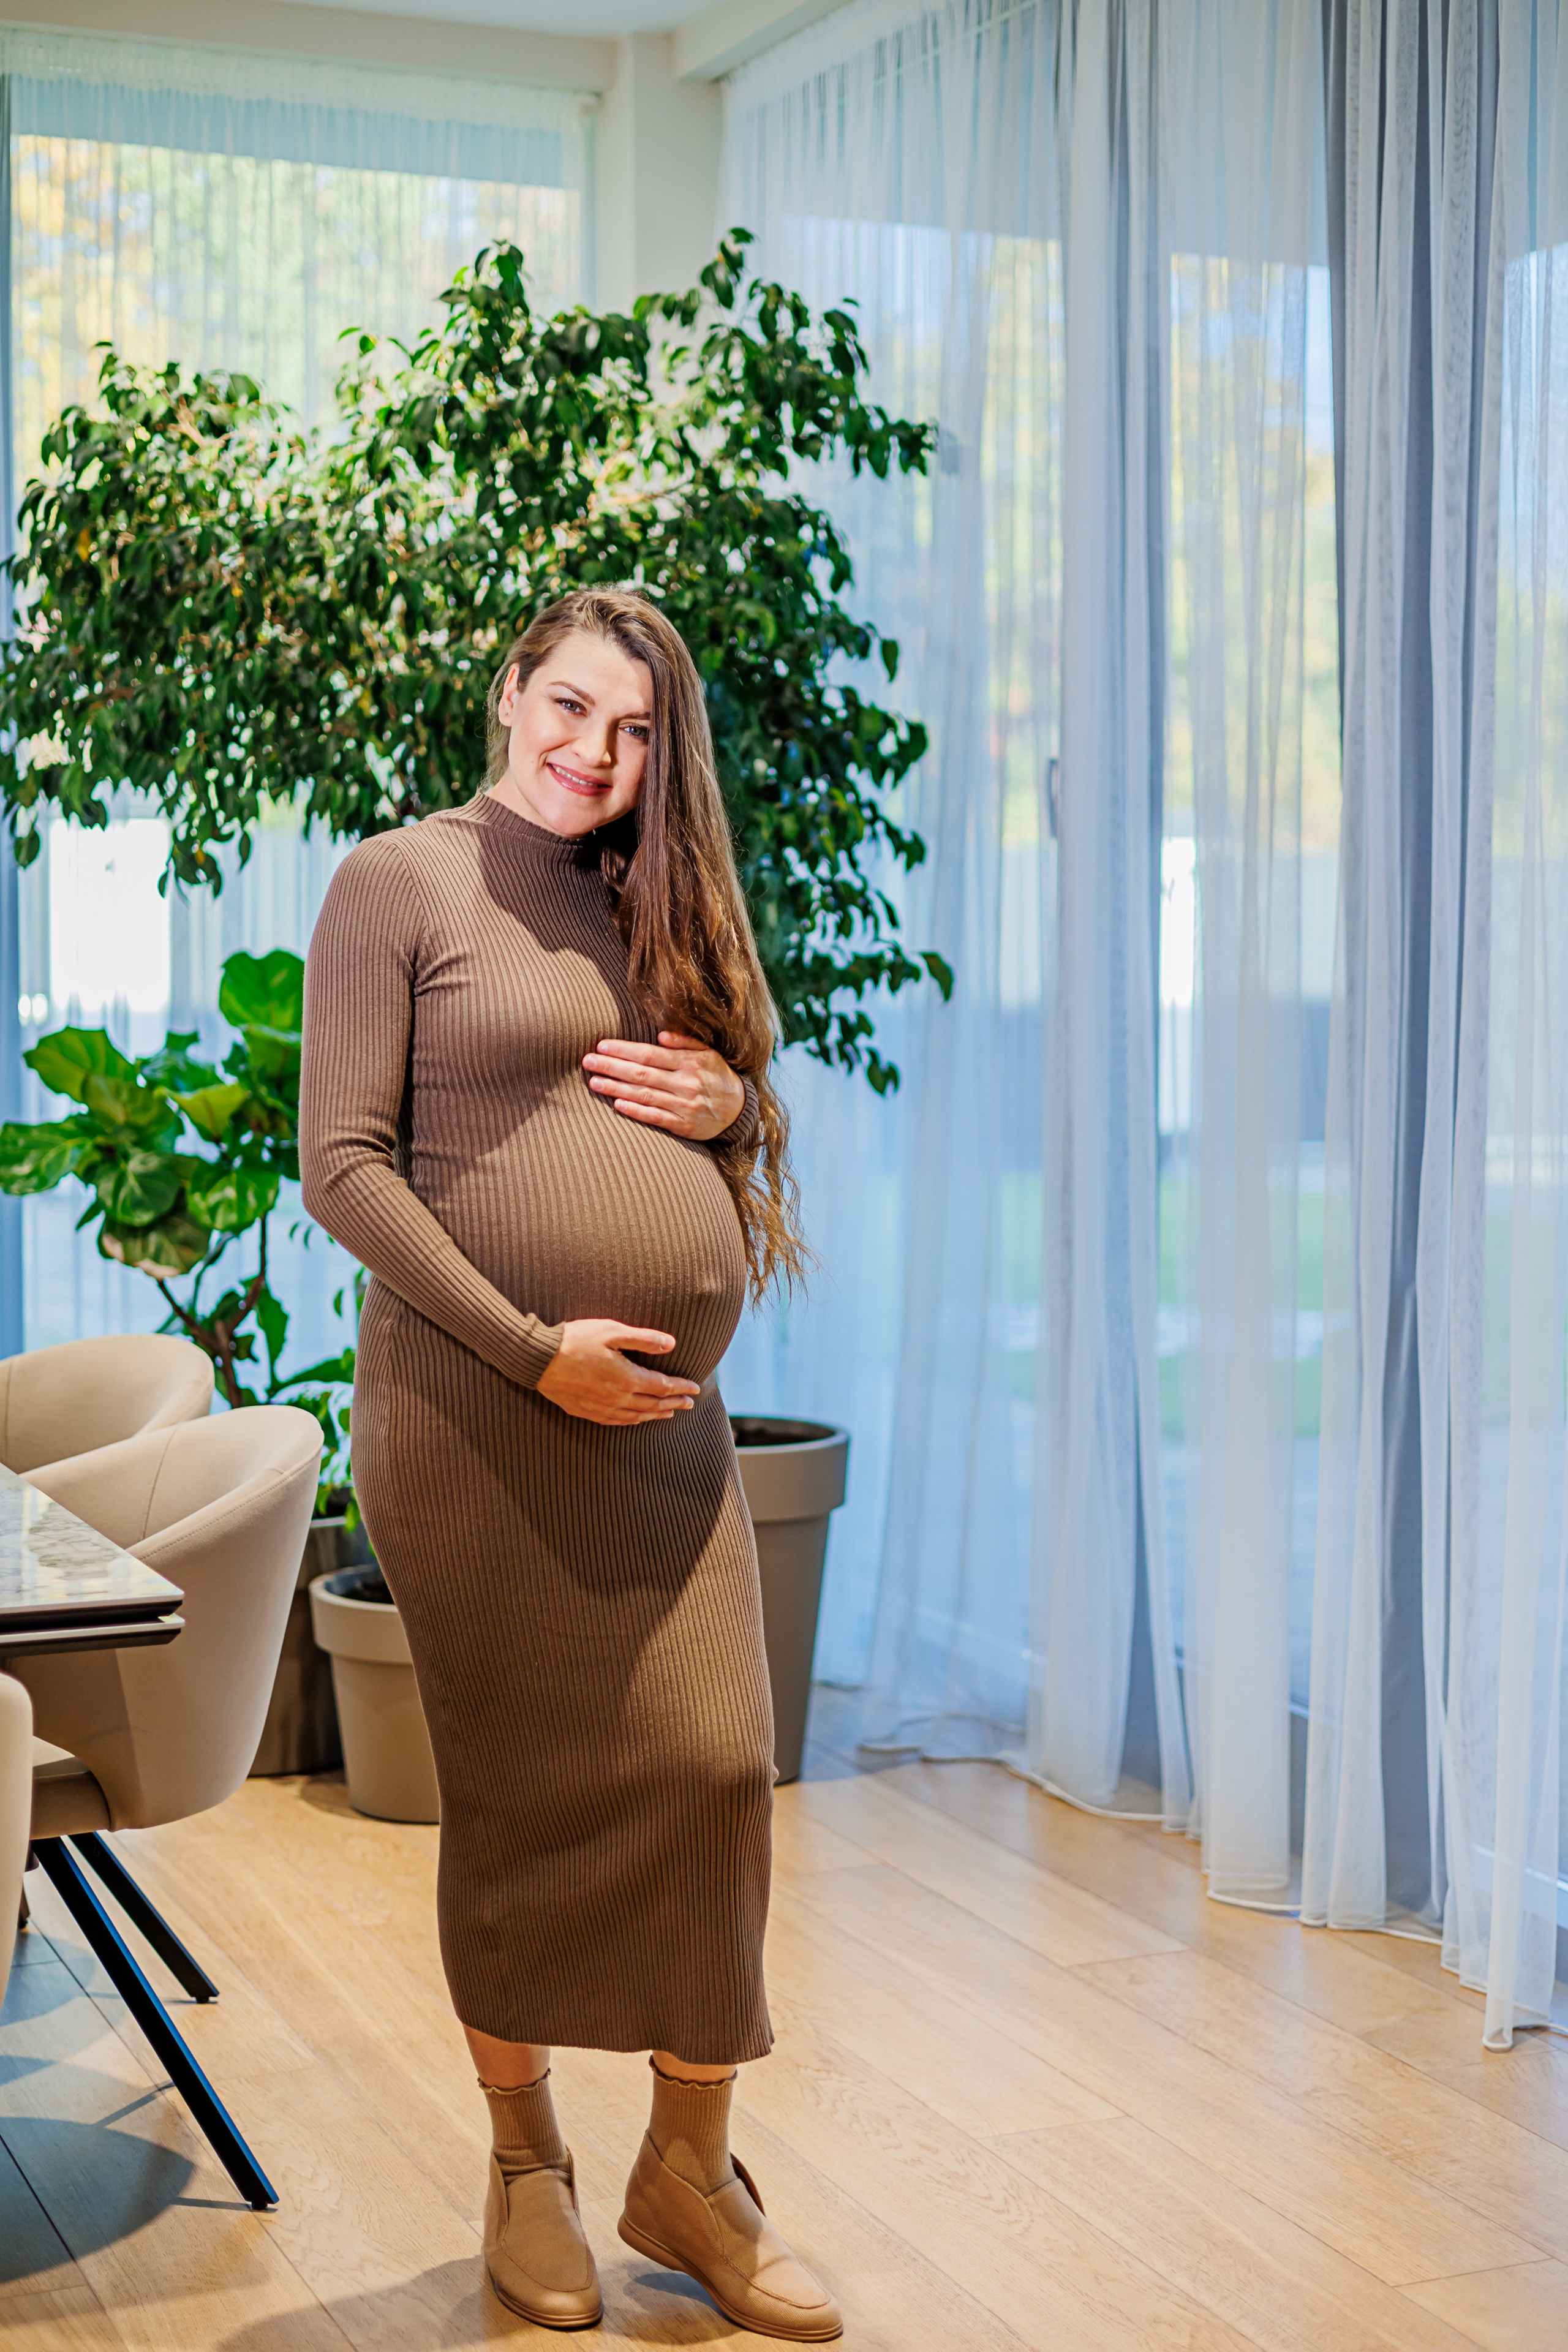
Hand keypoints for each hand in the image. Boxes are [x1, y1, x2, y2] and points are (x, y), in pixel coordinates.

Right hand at [536, 1320, 700, 1425]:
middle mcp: (617, 1398)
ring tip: (669, 1413)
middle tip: (689, 1404)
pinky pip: (616, 1422)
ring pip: (636, 1416)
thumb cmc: (575, 1340)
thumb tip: (671, 1344)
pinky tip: (637, 1419)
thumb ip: (643, 1339)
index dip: (681, 1388)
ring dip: (656, 1414)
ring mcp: (601, 1408)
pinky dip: (633, 1421)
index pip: (662, 1386)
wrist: (538, 1359)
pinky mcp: (586, 1411)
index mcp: (626, 1378)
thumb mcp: (612, 1331)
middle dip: (674, 1404)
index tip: (695, 1389)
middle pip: (653, 1405)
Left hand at [582, 1031, 746, 1141]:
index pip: (650, 1054)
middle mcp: (685, 1083)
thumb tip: (661, 1034)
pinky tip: (617, 1104)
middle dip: (612, 1066)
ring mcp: (683, 1106)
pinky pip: (655, 1117)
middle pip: (642, 1073)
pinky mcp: (682, 1126)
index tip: (602, 1046)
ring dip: (616, 1088)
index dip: (624, 1050)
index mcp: (689, 1063)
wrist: (739, 1111)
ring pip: (644, 1095)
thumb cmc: (717, 1077)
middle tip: (587, 1061)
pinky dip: (635, 1110)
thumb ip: (685, 1042)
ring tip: (594, 1082)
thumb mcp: (708, 1054)